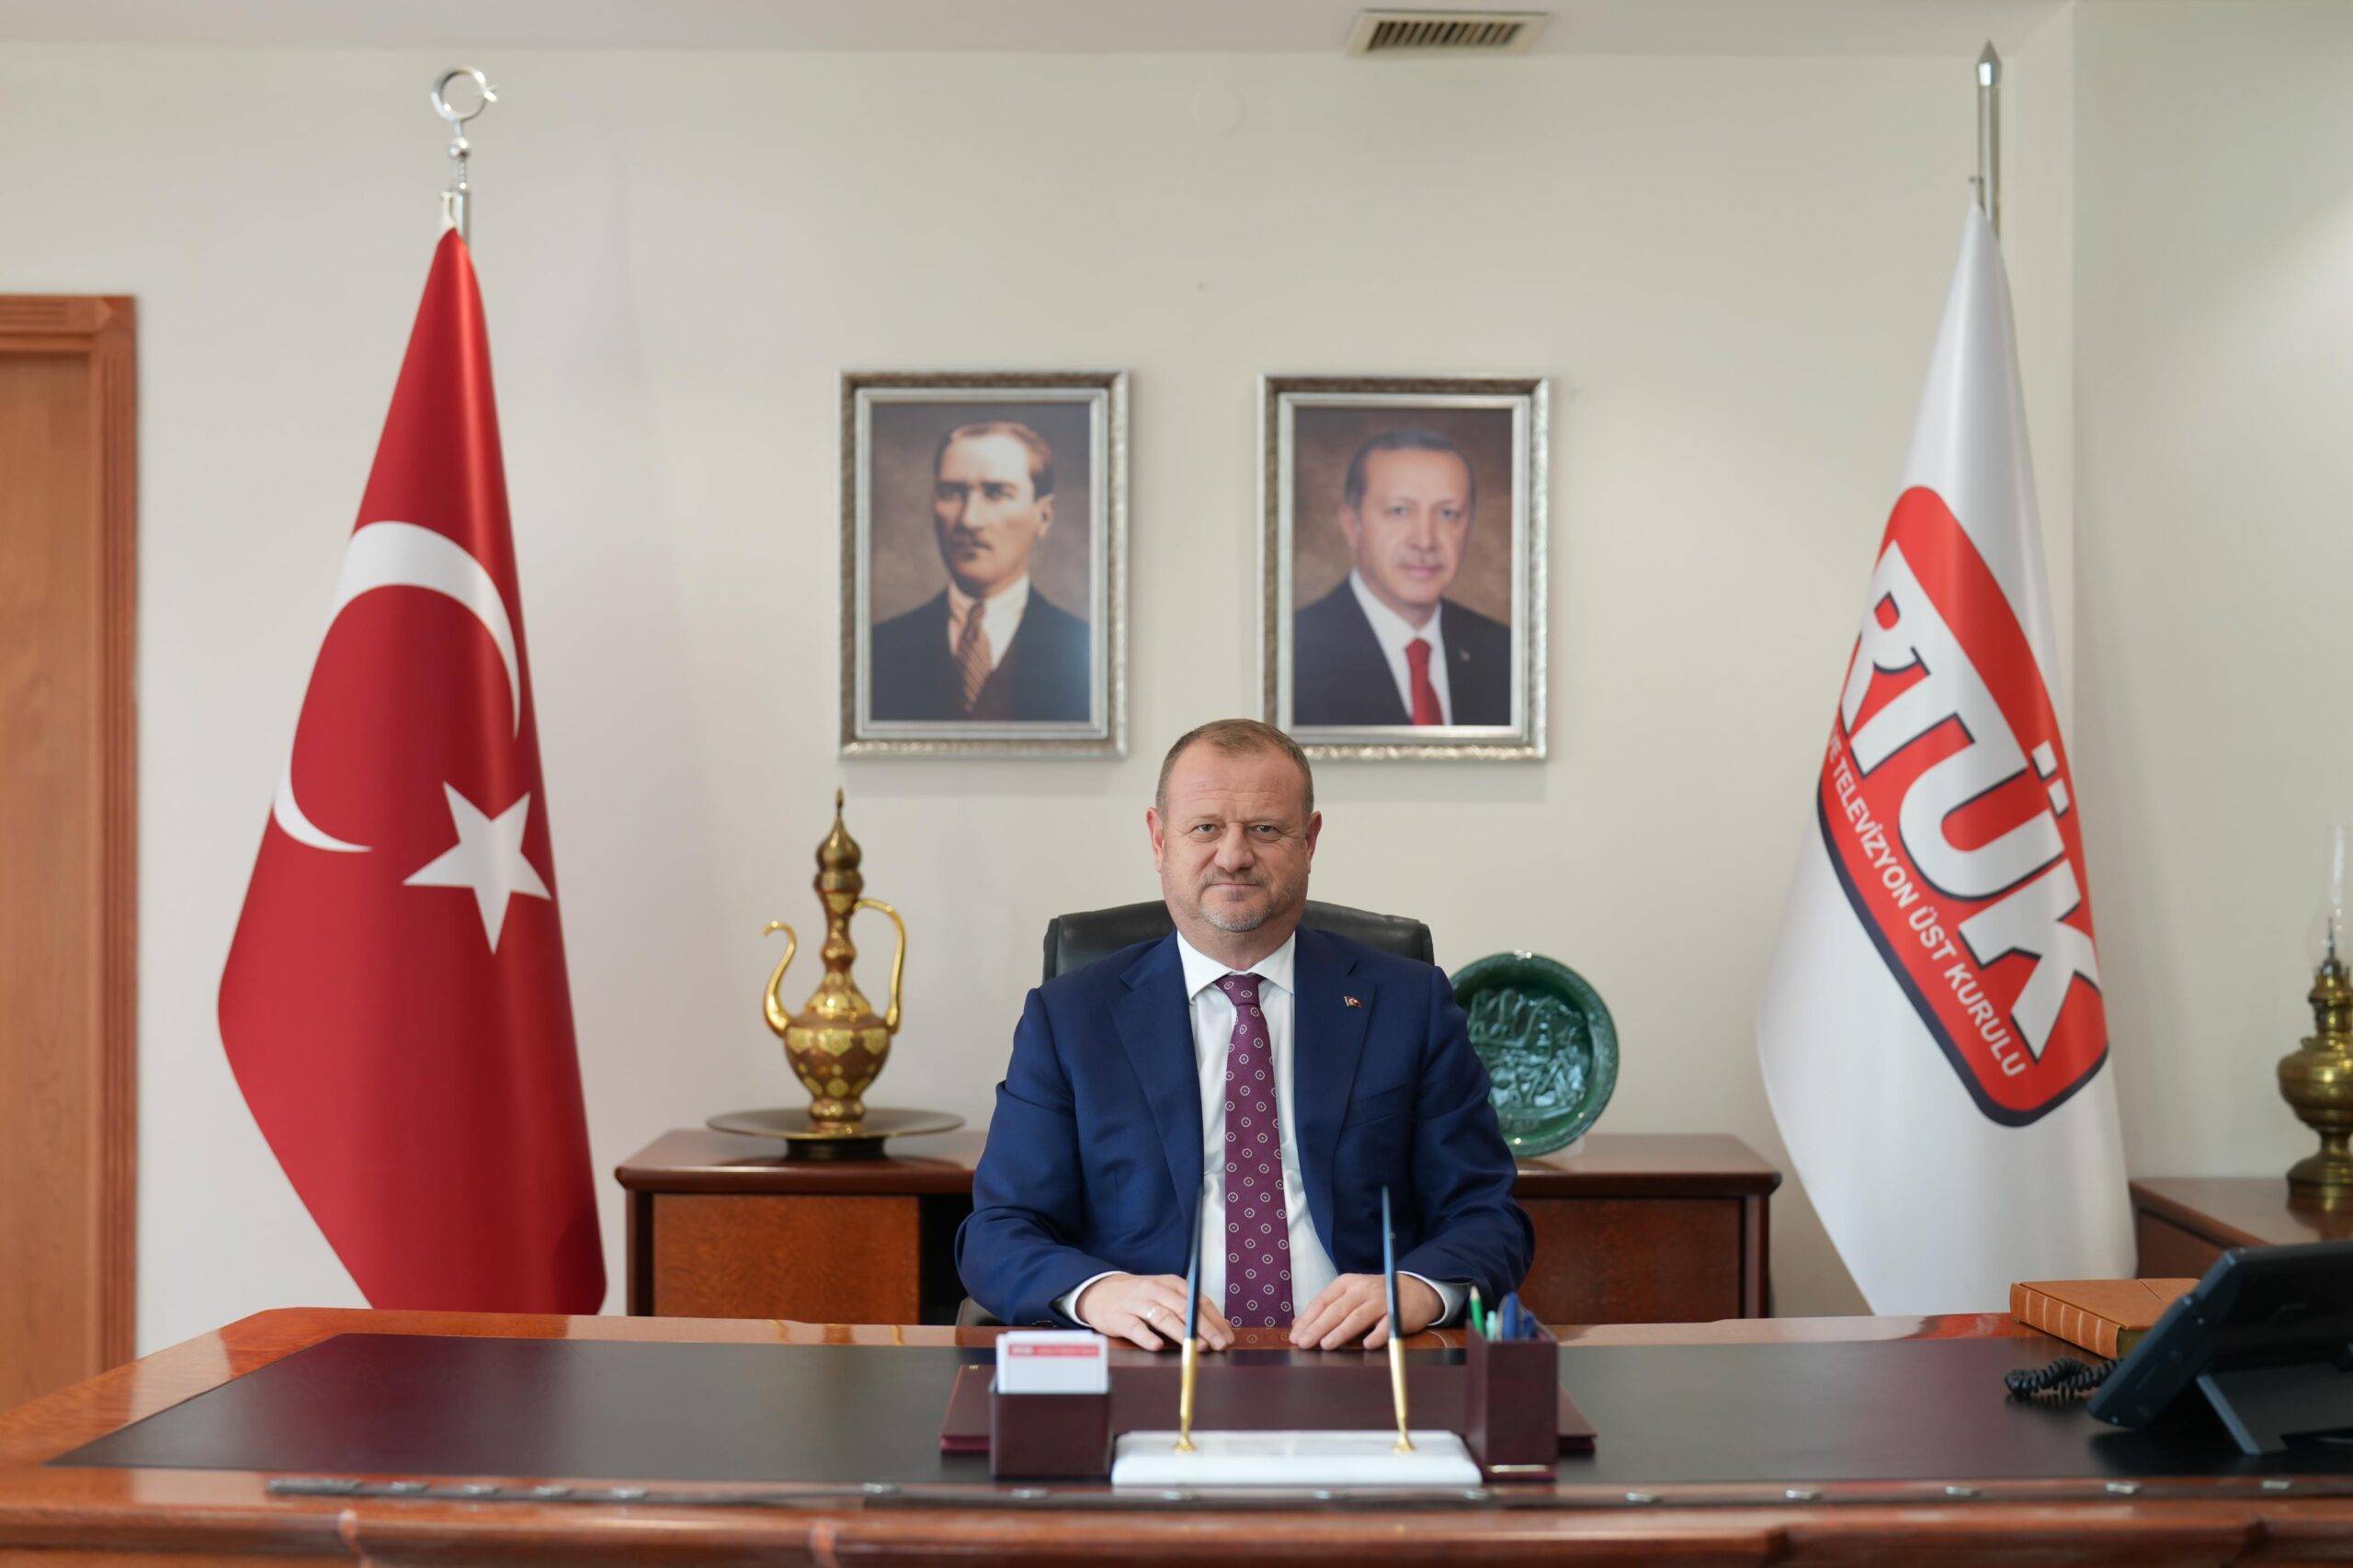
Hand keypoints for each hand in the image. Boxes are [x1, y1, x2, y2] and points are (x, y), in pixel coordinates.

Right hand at [1073, 1274, 1234, 1352]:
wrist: (1099, 1291)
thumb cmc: (1140, 1297)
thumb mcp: (1165, 1295)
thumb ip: (1190, 1308)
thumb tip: (1221, 1327)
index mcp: (1171, 1284)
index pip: (1198, 1300)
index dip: (1215, 1319)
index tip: (1228, 1336)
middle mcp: (1155, 1290)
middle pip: (1184, 1308)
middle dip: (1205, 1328)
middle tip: (1219, 1345)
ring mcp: (1137, 1303)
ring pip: (1163, 1317)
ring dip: (1182, 1332)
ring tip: (1197, 1346)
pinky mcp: (1119, 1317)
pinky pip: (1135, 1327)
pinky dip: (1146, 1336)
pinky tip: (1157, 1346)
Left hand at [1289, 1274, 1440, 1349]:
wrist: (1414, 1290)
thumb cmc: (1376, 1296)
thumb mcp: (1349, 1295)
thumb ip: (1326, 1308)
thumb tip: (1298, 1324)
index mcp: (1346, 1283)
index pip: (1322, 1301)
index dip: (1308, 1319)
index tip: (1295, 1336)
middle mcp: (1362, 1289)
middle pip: (1336, 1310)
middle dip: (1318, 1328)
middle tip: (1304, 1343)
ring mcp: (1380, 1300)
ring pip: (1357, 1317)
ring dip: (1341, 1332)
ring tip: (1326, 1345)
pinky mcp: (1397, 1313)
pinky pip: (1385, 1326)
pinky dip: (1376, 1335)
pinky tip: (1367, 1345)